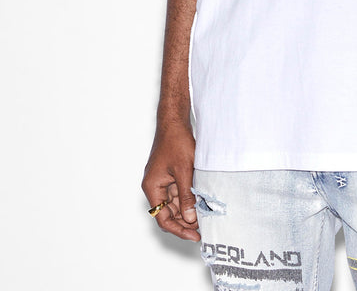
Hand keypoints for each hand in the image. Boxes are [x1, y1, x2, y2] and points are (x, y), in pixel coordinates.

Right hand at [141, 122, 200, 240]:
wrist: (175, 121)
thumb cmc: (176, 141)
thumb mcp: (184, 170)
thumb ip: (186, 195)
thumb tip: (190, 218)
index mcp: (152, 188)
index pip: (163, 218)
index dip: (178, 229)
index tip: (194, 235)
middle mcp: (155, 187)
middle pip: (168, 214)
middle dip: (184, 222)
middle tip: (202, 230)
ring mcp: (162, 182)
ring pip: (174, 205)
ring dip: (187, 212)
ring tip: (204, 218)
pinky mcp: (170, 176)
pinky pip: (178, 193)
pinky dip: (188, 200)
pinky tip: (200, 204)